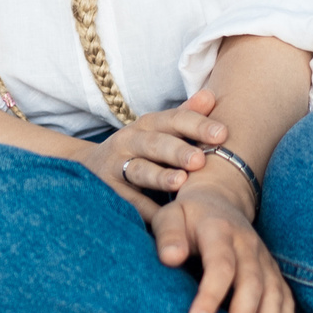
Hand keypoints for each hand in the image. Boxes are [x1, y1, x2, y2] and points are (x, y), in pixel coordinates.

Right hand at [87, 91, 227, 196]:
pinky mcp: (109, 191)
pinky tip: (166, 216)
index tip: (222, 133)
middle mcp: (129, 141)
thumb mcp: (157, 129)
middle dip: (178, 151)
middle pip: (155, 143)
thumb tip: (212, 97)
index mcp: (147, 124)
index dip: (197, 125)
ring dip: (160, 176)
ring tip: (181, 182)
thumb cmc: (138, 148)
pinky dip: (148, 210)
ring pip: (139, 170)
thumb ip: (185, 115)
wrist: (89, 166)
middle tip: (200, 160)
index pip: (173, 119)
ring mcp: (116, 166)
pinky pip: (131, 202)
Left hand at [153, 177, 293, 312]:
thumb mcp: (169, 216)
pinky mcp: (273, 271)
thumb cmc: (186, 217)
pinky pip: (285, 298)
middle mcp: (247, 243)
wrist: (219, 200)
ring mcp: (264, 258)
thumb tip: (171, 258)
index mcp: (219, 229)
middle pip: (251, 282)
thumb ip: (168, 235)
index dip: (210, 295)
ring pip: (274, 292)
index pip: (220, 264)